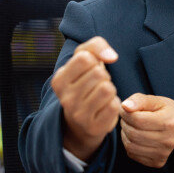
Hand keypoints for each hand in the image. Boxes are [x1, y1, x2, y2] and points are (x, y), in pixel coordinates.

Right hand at [51, 36, 120, 160]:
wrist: (81, 119)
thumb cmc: (85, 81)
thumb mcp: (84, 58)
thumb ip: (95, 46)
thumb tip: (112, 56)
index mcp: (59, 80)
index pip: (84, 58)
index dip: (94, 60)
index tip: (90, 69)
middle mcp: (65, 99)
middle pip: (99, 74)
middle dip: (104, 76)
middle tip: (96, 84)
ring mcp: (78, 115)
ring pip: (107, 89)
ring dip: (110, 89)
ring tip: (101, 95)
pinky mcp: (93, 127)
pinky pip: (114, 106)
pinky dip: (114, 103)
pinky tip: (104, 107)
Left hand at [119, 93, 173, 168]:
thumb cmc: (164, 110)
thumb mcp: (155, 100)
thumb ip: (139, 100)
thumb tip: (125, 106)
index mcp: (169, 121)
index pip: (138, 120)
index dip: (126, 114)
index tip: (125, 109)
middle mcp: (168, 140)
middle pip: (133, 134)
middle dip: (125, 124)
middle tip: (127, 118)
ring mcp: (163, 153)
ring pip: (131, 146)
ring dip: (125, 134)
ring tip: (130, 126)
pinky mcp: (158, 162)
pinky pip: (133, 154)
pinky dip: (129, 144)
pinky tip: (135, 137)